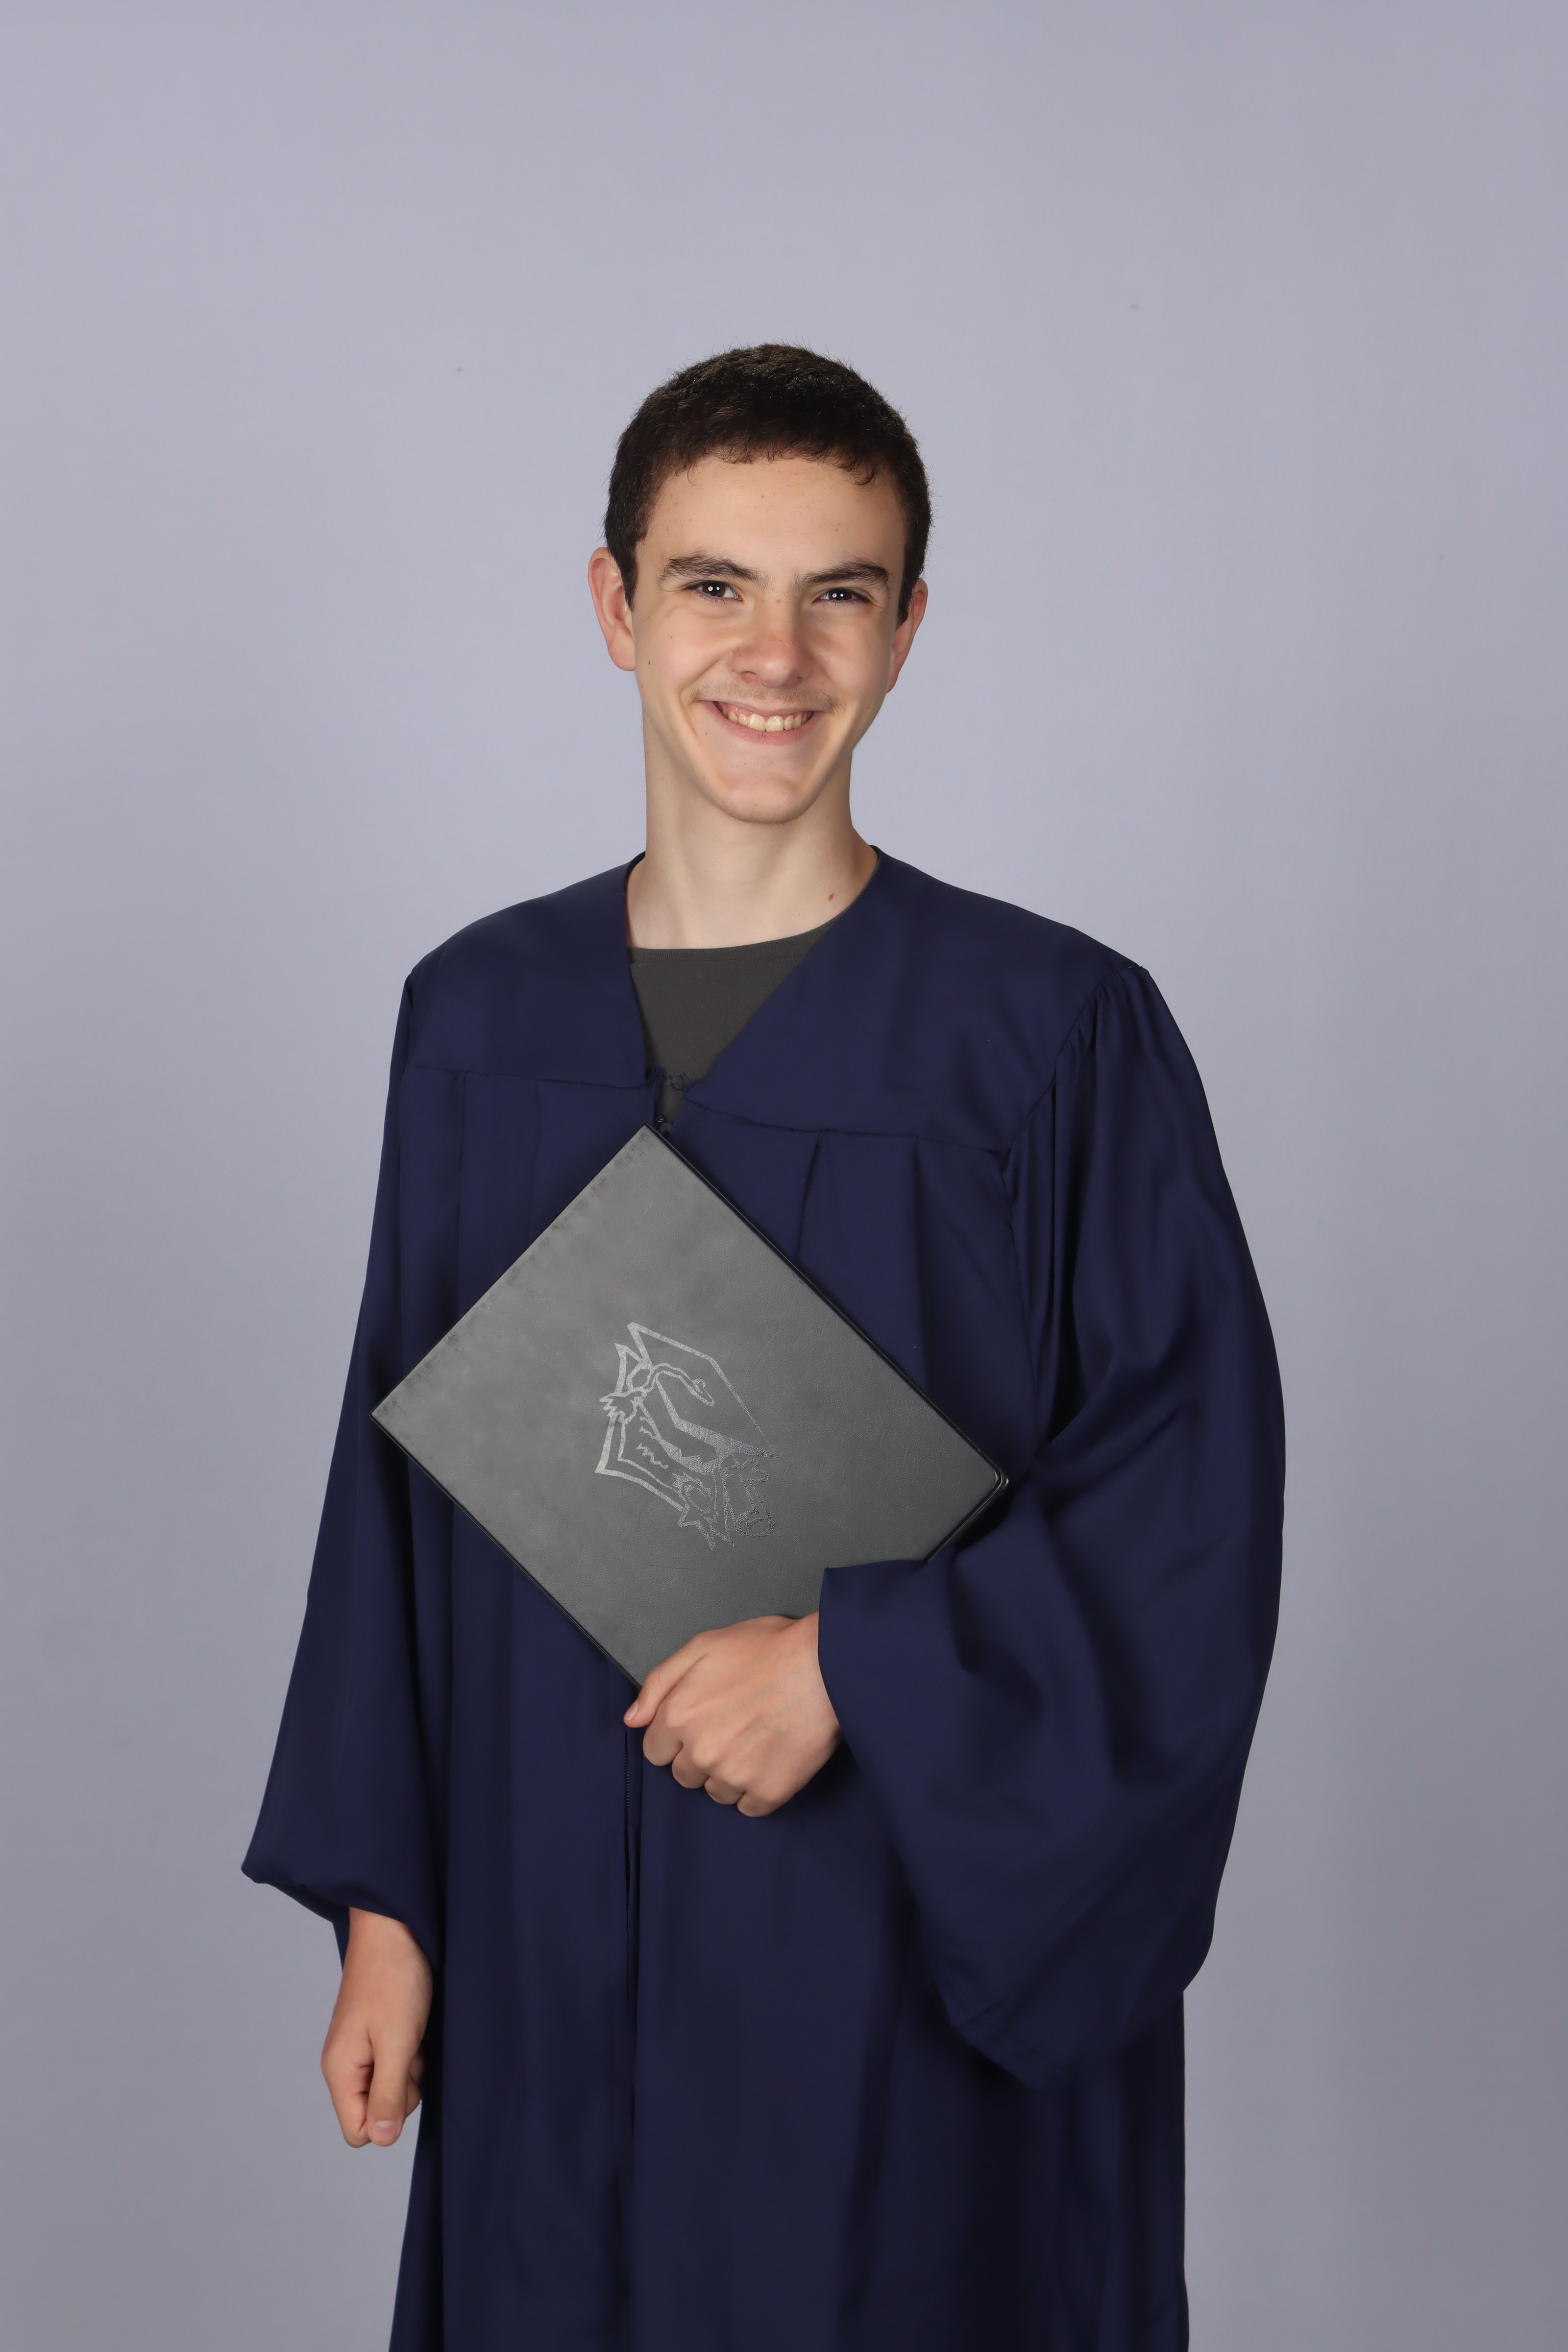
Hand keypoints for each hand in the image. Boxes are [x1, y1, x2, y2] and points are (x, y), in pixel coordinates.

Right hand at [321, 1907, 431, 2147]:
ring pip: (392, 2088)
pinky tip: (415, 2025)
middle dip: (403, 2090)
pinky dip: (412, 2051)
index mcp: (339, 2070)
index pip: (357, 2131)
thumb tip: (382, 2139)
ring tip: (412, 2031)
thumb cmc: (393, 1979)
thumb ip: (389, 2093)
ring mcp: (362, 2049)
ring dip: (411, 2068)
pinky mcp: (378, 2036)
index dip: (386, 2118)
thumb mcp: (396, 2042)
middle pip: (378, 2113)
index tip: (401, 2079)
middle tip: (409, 2048)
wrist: (395, 1927)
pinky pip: (399, 2064)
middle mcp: (346, 2064)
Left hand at [625, 1612, 841, 1816]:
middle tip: (733, 1726)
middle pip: (684, 1775)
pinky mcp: (769, 1792)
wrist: (826, 1664)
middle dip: (701, 1755)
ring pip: (716, 1793)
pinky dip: (758, 1789)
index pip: (656, 1751)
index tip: (701, 1722)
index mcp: (679, 1715)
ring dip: (729, 1774)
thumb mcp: (704, 1646)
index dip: (677, 1737)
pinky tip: (772, 1758)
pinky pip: (749, 1807)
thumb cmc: (769, 1648)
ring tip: (756, 1740)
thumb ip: (660, 1683)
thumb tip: (632, 1719)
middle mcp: (701, 1751)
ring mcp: (735, 1775)